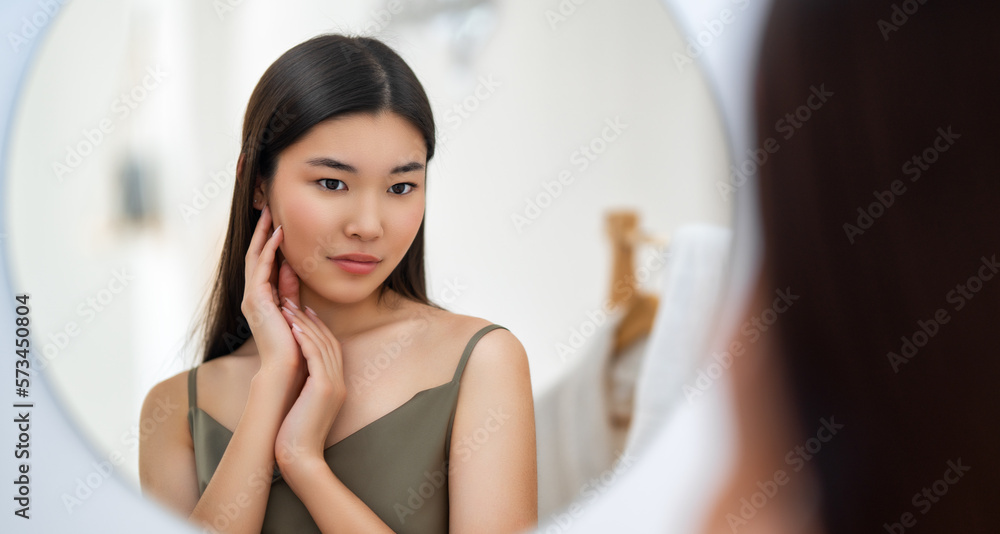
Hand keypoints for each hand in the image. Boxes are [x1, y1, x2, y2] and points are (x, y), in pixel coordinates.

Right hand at [241, 204, 305, 396]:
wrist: (287, 368)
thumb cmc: (294, 344)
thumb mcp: (293, 309)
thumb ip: (290, 290)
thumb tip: (290, 268)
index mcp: (261, 299)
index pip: (263, 262)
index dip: (269, 241)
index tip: (277, 221)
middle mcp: (253, 296)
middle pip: (255, 255)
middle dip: (261, 231)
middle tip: (268, 207)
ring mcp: (252, 297)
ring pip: (255, 257)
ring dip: (262, 234)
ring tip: (270, 213)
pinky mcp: (256, 299)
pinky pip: (261, 268)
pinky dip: (269, 250)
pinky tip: (278, 234)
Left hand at [274, 303, 346, 470]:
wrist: (300, 458)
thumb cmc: (295, 436)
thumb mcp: (304, 406)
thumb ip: (305, 388)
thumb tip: (295, 377)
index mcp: (336, 385)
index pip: (330, 348)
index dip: (317, 327)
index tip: (303, 311)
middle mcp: (339, 382)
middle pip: (328, 341)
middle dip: (311, 320)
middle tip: (294, 301)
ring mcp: (334, 384)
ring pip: (322, 345)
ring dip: (305, 324)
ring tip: (289, 308)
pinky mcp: (325, 388)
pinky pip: (317, 357)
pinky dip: (306, 339)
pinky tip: (294, 327)